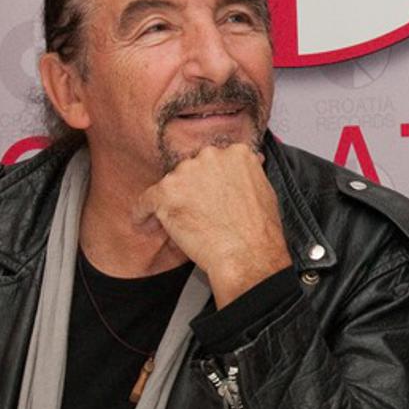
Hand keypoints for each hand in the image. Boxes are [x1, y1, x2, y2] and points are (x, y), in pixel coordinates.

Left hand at [134, 143, 292, 304]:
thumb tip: (240, 175)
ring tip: (178, 224)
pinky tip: (146, 222)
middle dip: (190, 189)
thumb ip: (246, 176)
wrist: (246, 254)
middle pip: (190, 170)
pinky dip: (144, 213)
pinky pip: (146, 200)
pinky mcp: (166, 192)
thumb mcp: (265, 191)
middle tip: (195, 211)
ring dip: (170, 202)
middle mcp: (209, 156)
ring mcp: (186, 173)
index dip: (208, 179)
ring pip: (169, 185)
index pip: (213, 160)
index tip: (205, 191)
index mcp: (236, 153)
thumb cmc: (258, 231)